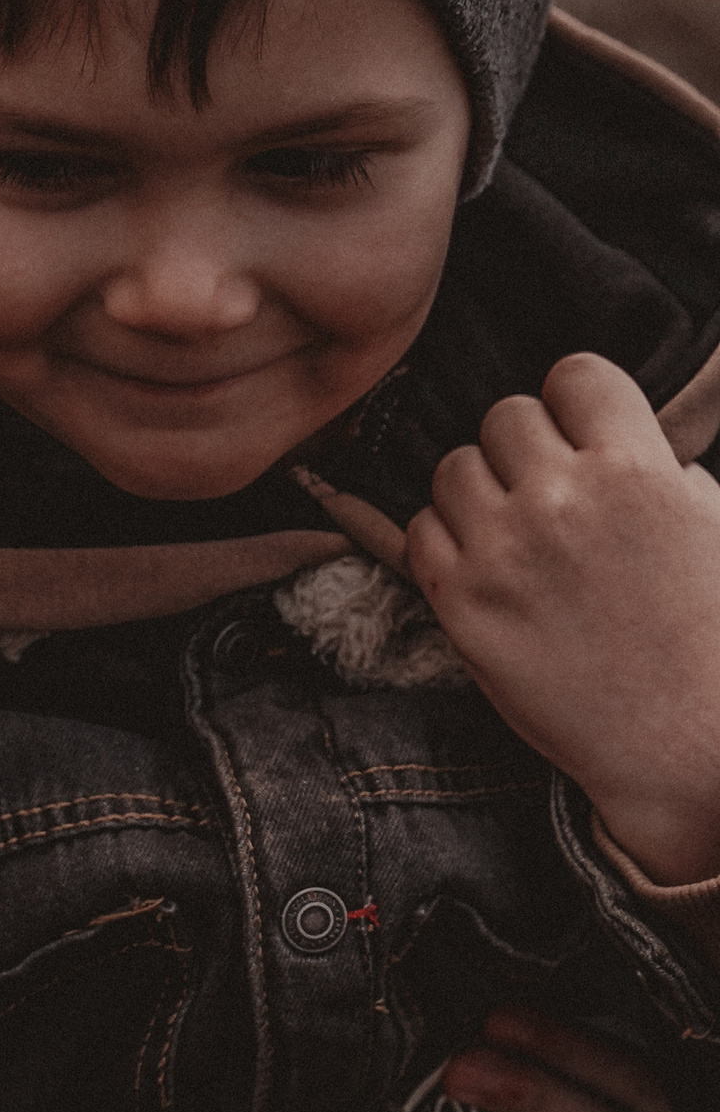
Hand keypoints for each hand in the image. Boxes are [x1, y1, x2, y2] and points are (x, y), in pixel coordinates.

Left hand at [408, 353, 719, 881]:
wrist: (682, 737)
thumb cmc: (708, 632)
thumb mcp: (709, 521)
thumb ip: (655, 465)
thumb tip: (609, 436)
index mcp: (635, 468)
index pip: (573, 374)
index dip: (575, 404)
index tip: (581, 437)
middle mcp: (562, 499)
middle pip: (505, 417)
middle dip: (525, 450)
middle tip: (548, 495)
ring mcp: (503, 552)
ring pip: (453, 467)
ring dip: (479, 491)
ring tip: (514, 533)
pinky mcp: (461, 605)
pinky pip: (420, 531)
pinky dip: (446, 542)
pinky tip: (487, 569)